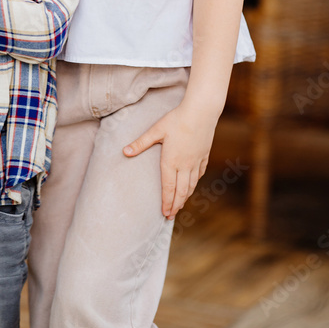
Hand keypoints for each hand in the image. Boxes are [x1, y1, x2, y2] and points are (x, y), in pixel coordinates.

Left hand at [123, 102, 214, 218]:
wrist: (201, 112)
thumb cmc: (177, 119)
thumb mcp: (156, 130)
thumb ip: (141, 143)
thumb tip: (125, 152)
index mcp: (171, 161)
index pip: (168, 187)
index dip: (166, 202)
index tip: (164, 213)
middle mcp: (185, 165)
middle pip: (181, 191)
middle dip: (176, 205)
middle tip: (171, 216)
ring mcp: (196, 161)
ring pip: (191, 185)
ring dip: (185, 197)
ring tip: (180, 205)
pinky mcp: (204, 155)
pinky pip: (199, 174)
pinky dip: (194, 183)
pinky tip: (192, 186)